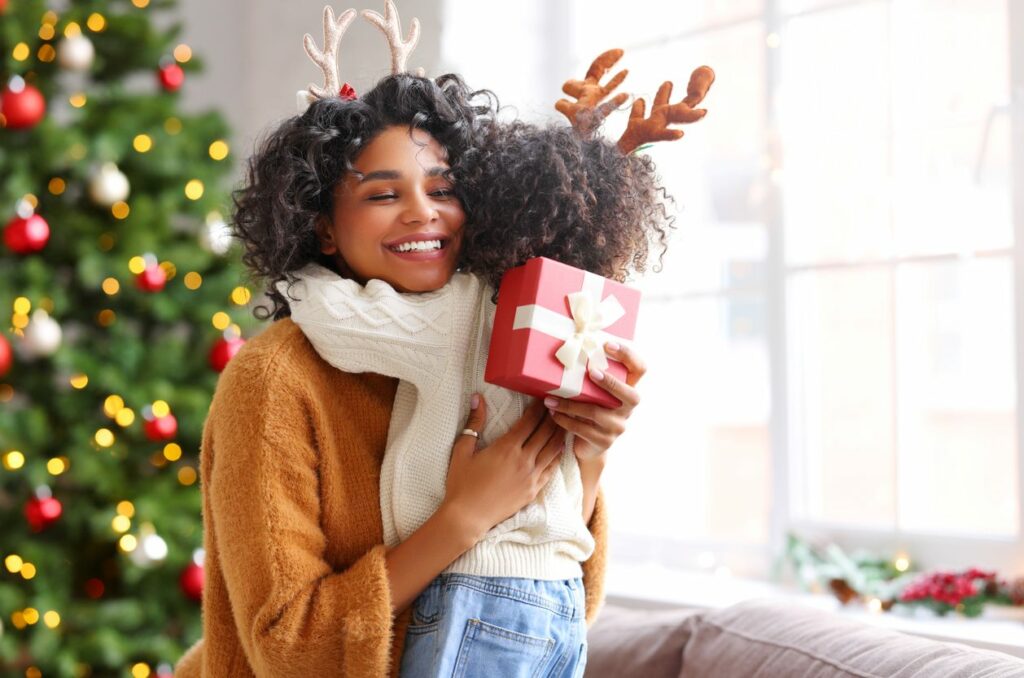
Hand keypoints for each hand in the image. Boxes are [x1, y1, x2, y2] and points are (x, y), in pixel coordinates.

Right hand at [443, 396, 565, 540]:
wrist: (468, 517)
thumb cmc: (461, 484)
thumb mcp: (462, 450)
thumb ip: (474, 423)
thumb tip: (477, 398)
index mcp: (506, 447)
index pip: (529, 421)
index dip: (538, 408)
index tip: (543, 399)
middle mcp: (523, 460)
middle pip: (545, 432)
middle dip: (552, 417)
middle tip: (557, 406)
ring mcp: (531, 476)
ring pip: (553, 449)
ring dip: (559, 433)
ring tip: (564, 422)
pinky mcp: (533, 490)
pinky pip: (551, 469)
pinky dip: (558, 455)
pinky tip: (560, 448)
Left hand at [544, 341, 645, 461]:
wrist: (587, 446)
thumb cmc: (588, 409)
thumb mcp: (593, 393)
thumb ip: (589, 377)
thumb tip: (566, 348)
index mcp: (628, 390)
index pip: (640, 369)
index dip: (628, 355)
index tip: (607, 345)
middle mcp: (628, 409)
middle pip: (631, 395)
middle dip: (611, 383)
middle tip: (591, 372)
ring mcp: (618, 427)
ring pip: (595, 412)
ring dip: (570, 404)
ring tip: (550, 399)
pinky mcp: (604, 441)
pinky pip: (582, 429)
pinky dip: (565, 419)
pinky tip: (553, 413)